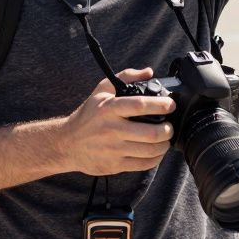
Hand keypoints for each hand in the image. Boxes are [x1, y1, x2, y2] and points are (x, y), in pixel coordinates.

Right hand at [58, 68, 175, 175]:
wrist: (67, 144)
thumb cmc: (87, 116)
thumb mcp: (101, 91)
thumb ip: (125, 77)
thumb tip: (148, 72)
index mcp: (109, 109)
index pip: (139, 105)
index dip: (160, 105)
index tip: (170, 105)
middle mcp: (111, 129)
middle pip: (151, 133)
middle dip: (167, 130)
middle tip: (170, 126)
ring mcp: (113, 149)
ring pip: (150, 150)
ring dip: (164, 145)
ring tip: (165, 139)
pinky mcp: (115, 165)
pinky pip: (143, 164)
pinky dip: (156, 158)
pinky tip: (156, 152)